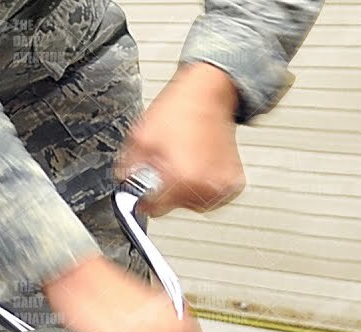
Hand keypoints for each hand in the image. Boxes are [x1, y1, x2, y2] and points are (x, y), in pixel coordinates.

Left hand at [118, 63, 244, 216]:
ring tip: (183, 159)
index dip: (144, 195)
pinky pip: (210, 197)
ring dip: (184, 188)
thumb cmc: (179, 110)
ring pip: (191, 204)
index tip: (145, 183)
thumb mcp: (140, 138)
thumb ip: (127, 171)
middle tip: (167, 162)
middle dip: (165, 188)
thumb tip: (127, 189)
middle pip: (172, 207)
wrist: (208, 93)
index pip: (153, 209)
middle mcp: (205, 187)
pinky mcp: (232, 185)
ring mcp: (221, 187)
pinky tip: (197, 164)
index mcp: (181, 178)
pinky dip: (201, 185)